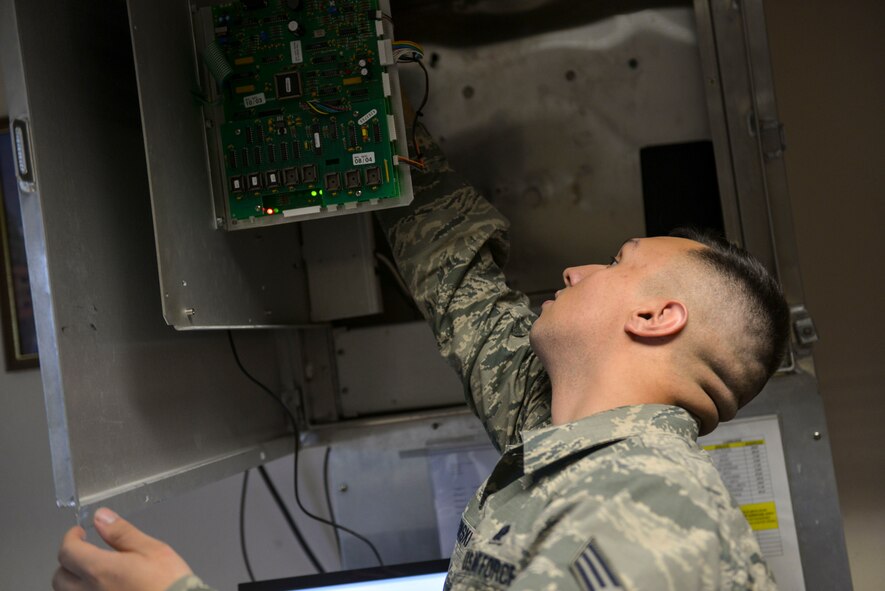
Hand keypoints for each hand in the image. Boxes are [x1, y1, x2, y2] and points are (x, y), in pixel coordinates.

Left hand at [53, 507, 192, 590]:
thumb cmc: (167, 583)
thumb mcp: (150, 549)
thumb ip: (121, 533)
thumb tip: (101, 517)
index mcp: (100, 570)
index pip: (68, 551)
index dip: (71, 537)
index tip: (79, 532)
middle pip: (59, 577)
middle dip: (68, 559)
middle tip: (83, 549)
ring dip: (72, 580)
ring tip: (91, 570)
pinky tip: (101, 586)